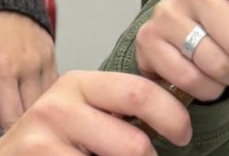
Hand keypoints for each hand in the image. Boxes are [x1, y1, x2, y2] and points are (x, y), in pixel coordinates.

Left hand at [0, 11, 58, 127]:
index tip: (0, 141)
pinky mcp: (52, 52)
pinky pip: (55, 84)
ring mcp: (43, 58)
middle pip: (33, 113)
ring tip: (24, 118)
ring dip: (37, 111)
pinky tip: (34, 100)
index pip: (12, 119)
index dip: (6, 135)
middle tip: (12, 133)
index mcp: (3, 68)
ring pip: (48, 100)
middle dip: (24, 126)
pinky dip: (46, 95)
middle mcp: (28, 65)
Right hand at [0, 70, 190, 154]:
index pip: (140, 92)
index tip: (183, 134)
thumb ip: (118, 108)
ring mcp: (45, 142)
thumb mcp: (81, 110)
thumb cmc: (51, 138)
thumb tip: (174, 115)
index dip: (173, 116)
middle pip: (134, 144)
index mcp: (79, 83)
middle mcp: (59, 107)